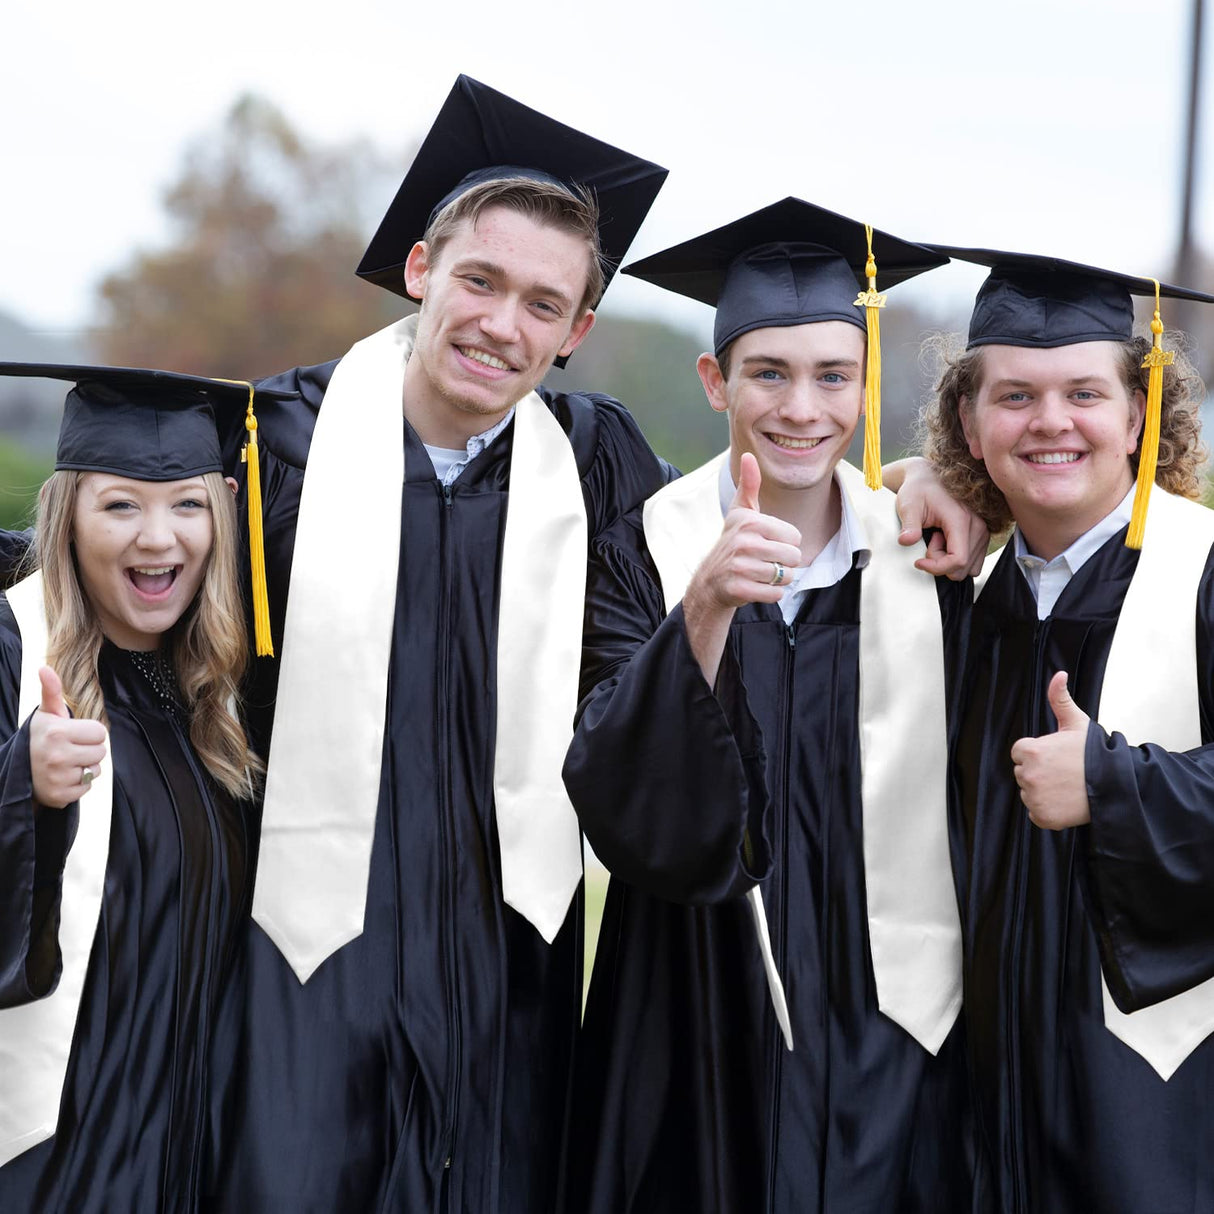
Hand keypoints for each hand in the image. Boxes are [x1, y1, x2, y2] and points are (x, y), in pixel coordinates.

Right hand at [29, 666, 106, 808]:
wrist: (19, 771)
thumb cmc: (40, 737)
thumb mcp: (46, 713)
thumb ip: (52, 691)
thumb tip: (44, 667)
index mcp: (57, 732)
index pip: (100, 732)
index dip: (89, 733)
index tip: (72, 734)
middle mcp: (57, 755)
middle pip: (101, 752)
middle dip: (89, 750)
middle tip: (69, 749)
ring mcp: (57, 777)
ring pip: (95, 771)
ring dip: (84, 768)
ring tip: (65, 763)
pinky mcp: (59, 796)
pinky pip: (86, 789)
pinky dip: (78, 785)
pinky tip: (62, 778)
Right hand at [687, 453, 801, 611]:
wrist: (710, 580)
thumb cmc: (733, 542)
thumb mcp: (740, 513)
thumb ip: (749, 485)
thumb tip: (749, 455)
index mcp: (750, 522)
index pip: (795, 537)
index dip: (785, 543)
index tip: (766, 543)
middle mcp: (744, 543)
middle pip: (794, 557)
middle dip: (784, 563)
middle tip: (764, 561)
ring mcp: (740, 567)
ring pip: (786, 576)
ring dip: (777, 579)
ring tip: (759, 573)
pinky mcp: (739, 589)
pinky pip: (776, 594)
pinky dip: (770, 593)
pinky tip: (755, 586)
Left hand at [891, 456, 988, 579]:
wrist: (928, 479)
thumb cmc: (919, 490)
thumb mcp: (908, 505)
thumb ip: (909, 524)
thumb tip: (906, 540)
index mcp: (961, 519)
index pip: (958, 560)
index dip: (936, 567)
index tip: (919, 561)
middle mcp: (978, 526)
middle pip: (962, 567)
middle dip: (940, 562)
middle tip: (929, 540)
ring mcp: (983, 531)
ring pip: (968, 567)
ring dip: (948, 560)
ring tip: (937, 538)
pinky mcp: (982, 535)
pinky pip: (973, 562)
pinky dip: (956, 558)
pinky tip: (945, 541)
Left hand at [1010, 671, 1090, 829]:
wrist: (1116, 785)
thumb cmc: (1095, 753)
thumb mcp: (1077, 722)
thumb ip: (1060, 698)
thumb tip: (1059, 674)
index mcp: (1030, 751)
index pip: (1021, 753)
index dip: (1039, 753)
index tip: (1057, 756)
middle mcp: (1027, 775)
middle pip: (1023, 773)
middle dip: (1040, 772)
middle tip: (1065, 772)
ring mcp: (1034, 797)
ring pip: (1029, 792)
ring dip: (1043, 791)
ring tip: (1067, 786)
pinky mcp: (1042, 816)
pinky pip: (1036, 812)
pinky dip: (1048, 810)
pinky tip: (1065, 802)